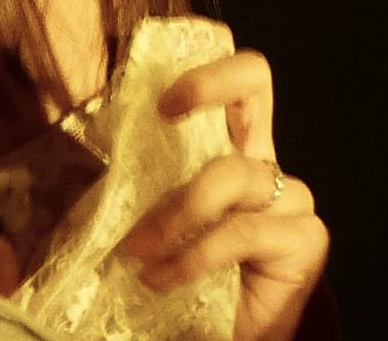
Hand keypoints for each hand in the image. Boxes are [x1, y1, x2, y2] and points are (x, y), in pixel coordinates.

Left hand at [119, 48, 328, 340]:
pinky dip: (193, 255)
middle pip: (255, 81)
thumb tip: (82, 144)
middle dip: (206, 83)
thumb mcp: (153, 220)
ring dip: (175, 213)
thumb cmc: (184, 278)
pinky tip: (162, 278)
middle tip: (164, 113)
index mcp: (230, 150)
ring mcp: (290, 199)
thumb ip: (140, 183)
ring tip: (138, 253)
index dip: (203, 73)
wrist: (218, 336)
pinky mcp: (305, 241)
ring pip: (230, 173)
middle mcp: (263, 164)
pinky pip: (241, 232)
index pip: (236, 82)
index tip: (158, 102)